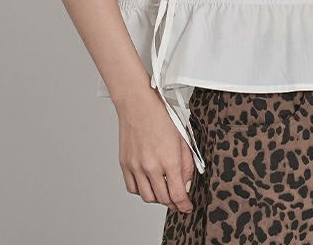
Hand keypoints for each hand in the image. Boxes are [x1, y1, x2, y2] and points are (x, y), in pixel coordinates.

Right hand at [115, 86, 194, 213]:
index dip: (184, 205)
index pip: (177, 194)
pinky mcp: (125, 165)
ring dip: (157, 198)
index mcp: (169, 159)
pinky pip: (133, 188)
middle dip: (172, 202)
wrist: (137, 104)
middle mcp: (151, 167)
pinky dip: (141, 190)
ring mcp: (136, 167)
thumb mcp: (182, 137)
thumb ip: (187, 163)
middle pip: (163, 199)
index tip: (187, 207)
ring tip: (163, 190)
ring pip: (147, 197)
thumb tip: (187, 182)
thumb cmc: (160, 116)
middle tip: (177, 200)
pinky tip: (148, 183)